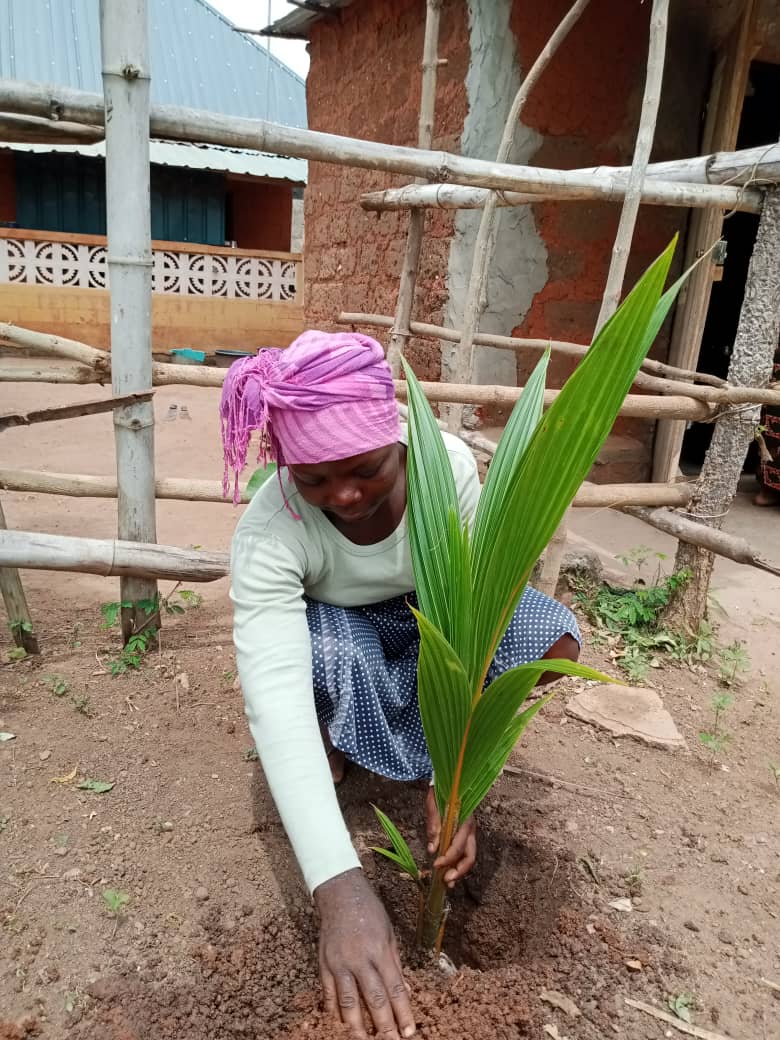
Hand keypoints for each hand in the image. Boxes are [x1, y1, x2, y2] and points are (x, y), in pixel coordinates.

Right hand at [314, 868, 415, 1038]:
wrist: (340, 893)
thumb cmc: (369, 911)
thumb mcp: (389, 933)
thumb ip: (396, 965)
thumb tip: (406, 993)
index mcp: (380, 951)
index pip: (395, 988)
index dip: (403, 1013)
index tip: (410, 1032)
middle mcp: (359, 959)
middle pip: (374, 1000)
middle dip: (384, 1027)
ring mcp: (339, 963)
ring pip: (349, 1003)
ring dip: (357, 1028)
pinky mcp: (324, 964)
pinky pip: (329, 994)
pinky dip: (334, 1013)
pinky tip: (340, 1027)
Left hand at [424, 785, 476, 887]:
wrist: (447, 780)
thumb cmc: (439, 791)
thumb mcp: (433, 804)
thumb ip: (433, 825)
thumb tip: (432, 849)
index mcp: (465, 820)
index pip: (459, 845)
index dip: (448, 857)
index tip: (436, 864)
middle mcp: (470, 829)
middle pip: (470, 856)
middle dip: (459, 871)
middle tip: (446, 881)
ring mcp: (469, 834)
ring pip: (468, 858)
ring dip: (458, 872)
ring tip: (447, 883)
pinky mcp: (464, 837)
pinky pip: (463, 854)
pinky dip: (456, 866)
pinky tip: (448, 874)